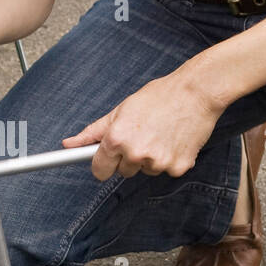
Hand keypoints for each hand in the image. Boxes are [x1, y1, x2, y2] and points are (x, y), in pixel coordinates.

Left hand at [62, 69, 221, 180]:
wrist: (197, 92)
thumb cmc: (158, 97)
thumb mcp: (121, 110)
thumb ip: (94, 131)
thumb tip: (68, 144)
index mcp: (117, 139)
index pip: (99, 170)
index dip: (102, 165)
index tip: (105, 161)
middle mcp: (136, 154)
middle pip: (123, 172)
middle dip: (128, 157)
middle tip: (142, 135)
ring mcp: (158, 163)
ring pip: (145, 171)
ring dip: (150, 158)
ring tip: (161, 133)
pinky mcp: (178, 167)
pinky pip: (166, 170)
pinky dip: (170, 159)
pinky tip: (174, 139)